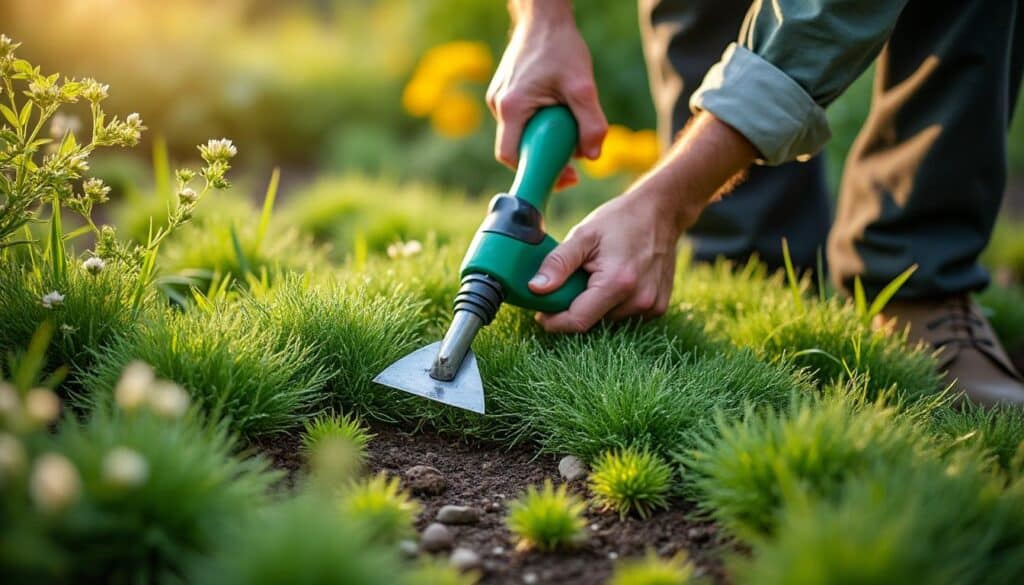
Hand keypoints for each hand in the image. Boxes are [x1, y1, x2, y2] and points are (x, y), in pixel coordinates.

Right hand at [487, 0, 606, 189]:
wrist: (543, 19)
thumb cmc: (561, 48)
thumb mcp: (583, 86)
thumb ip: (591, 123)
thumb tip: (592, 156)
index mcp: (512, 107)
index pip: (511, 157)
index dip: (533, 172)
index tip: (561, 175)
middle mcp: (499, 106)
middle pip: (517, 149)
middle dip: (544, 156)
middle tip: (572, 156)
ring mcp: (499, 100)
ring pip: (520, 135)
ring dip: (543, 139)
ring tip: (566, 125)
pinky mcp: (505, 95)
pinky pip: (521, 122)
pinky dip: (539, 124)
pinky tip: (556, 111)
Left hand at [527, 112, 759, 332]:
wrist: (661, 212)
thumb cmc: (620, 220)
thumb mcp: (583, 235)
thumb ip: (558, 263)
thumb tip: (535, 289)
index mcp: (617, 283)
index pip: (577, 321)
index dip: (554, 321)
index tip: (541, 313)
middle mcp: (638, 301)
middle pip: (593, 321)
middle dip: (575, 307)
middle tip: (573, 281)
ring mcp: (652, 307)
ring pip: (608, 320)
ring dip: (596, 305)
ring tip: (598, 276)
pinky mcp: (659, 307)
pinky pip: (626, 315)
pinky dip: (614, 304)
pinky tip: (617, 280)